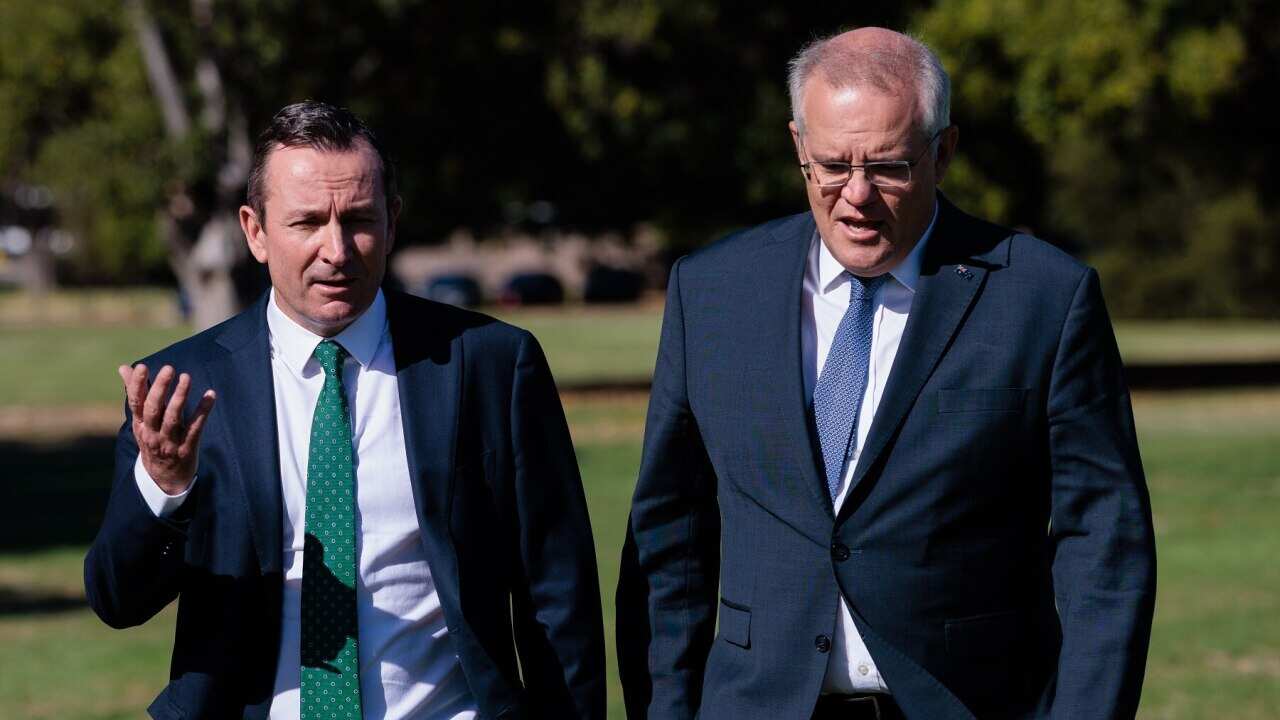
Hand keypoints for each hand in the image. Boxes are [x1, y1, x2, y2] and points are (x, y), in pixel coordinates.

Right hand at [118, 363, 215, 495]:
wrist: (163, 479)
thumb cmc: (152, 441)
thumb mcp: (140, 420)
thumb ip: (136, 393)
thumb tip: (123, 367)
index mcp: (140, 424)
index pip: (136, 402)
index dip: (137, 385)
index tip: (142, 366)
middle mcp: (152, 433)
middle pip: (153, 409)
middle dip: (160, 388)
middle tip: (168, 368)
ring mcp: (169, 441)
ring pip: (173, 418)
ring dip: (180, 397)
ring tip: (186, 377)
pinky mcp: (187, 447)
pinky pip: (195, 427)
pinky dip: (203, 410)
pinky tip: (210, 395)